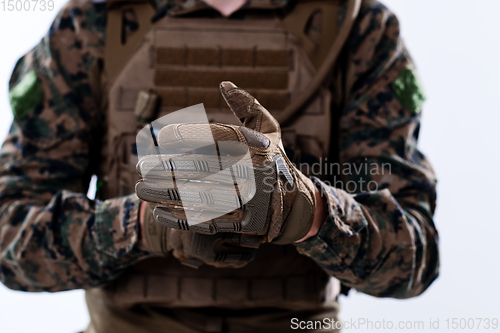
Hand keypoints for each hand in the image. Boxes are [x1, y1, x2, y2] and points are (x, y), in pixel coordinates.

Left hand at [136, 81, 324, 244]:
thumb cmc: (273, 161)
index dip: (183, 135)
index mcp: (256, 146)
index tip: (161, 136)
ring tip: (141, 189)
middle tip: (141, 166)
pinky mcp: (245, 223)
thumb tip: (224, 84)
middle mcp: (253, 172)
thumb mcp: (269, 130)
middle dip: (164, 167)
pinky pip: (207, 221)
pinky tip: (159, 212)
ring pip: (197, 196)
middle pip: (199, 167)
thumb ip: (248, 106)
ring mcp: (249, 200)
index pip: (214, 136)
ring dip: (163, 193)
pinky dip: (179, 218)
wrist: (295, 203)